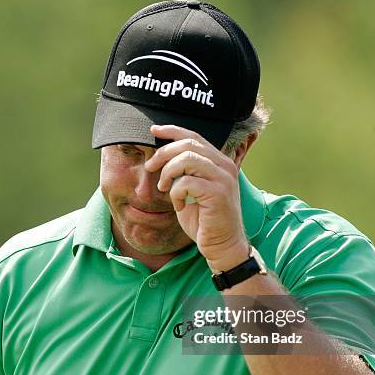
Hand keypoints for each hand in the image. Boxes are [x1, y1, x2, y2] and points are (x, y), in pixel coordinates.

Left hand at [144, 124, 249, 271]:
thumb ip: (183, 172)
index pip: (194, 136)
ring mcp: (223, 178)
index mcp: (219, 161)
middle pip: (188, 144)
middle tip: (150, 167)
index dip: (172, 130)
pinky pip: (186, 183)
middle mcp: (224, 165)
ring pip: (186, 159)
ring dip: (168, 172)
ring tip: (163, 188)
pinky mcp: (218, 193)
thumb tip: (161, 156)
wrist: (222, 245)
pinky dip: (175, 193)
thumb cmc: (204, 220)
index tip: (153, 130)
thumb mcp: (191, 190)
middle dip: (163, 153)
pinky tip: (178, 205)